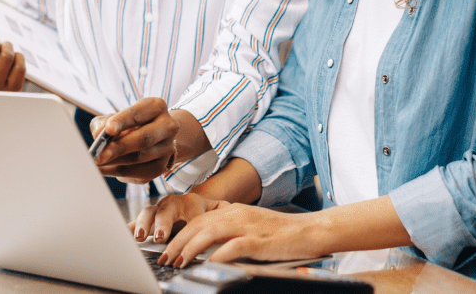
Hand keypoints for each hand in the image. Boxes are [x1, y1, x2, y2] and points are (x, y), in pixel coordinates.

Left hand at [89, 97, 178, 183]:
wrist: (152, 138)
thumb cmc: (129, 125)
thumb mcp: (115, 118)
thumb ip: (104, 123)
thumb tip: (99, 135)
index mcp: (156, 107)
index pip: (138, 114)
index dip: (122, 121)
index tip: (108, 130)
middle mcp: (167, 126)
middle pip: (143, 138)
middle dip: (118, 147)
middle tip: (99, 155)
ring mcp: (166, 148)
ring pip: (139, 158)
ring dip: (115, 162)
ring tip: (96, 163)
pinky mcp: (161, 167)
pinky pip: (138, 172)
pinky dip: (117, 172)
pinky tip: (103, 170)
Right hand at [130, 193, 228, 243]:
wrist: (198, 207)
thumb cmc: (210, 214)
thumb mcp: (220, 214)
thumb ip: (222, 219)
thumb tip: (230, 226)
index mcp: (193, 201)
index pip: (192, 210)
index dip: (192, 222)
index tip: (193, 235)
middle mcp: (173, 203)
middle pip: (167, 209)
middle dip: (164, 223)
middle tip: (161, 237)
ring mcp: (158, 210)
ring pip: (150, 212)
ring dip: (145, 224)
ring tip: (142, 237)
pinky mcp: (147, 219)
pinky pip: (136, 221)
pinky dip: (130, 227)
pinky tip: (124, 234)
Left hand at [157, 203, 322, 267]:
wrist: (311, 230)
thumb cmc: (282, 233)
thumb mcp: (251, 227)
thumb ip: (230, 233)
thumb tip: (207, 249)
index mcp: (233, 211)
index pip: (198, 220)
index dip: (179, 234)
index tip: (166, 248)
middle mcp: (237, 214)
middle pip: (198, 225)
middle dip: (177, 242)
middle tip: (164, 257)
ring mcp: (247, 226)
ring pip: (209, 233)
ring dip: (190, 248)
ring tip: (178, 262)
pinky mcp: (258, 240)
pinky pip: (232, 246)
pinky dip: (216, 255)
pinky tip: (207, 264)